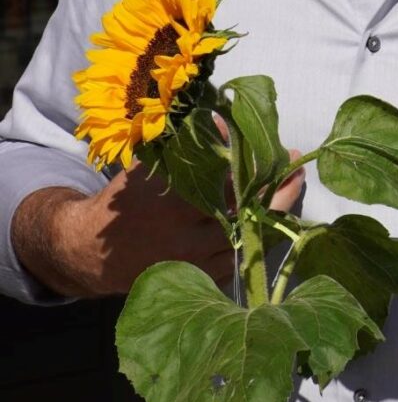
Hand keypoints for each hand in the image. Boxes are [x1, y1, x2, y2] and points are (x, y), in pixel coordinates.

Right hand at [12, 155, 304, 297]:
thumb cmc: (127, 201)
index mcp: (174, 205)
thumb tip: (225, 121)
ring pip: (250, 238)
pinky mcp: (201, 280)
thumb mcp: (150, 167)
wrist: (97, 252)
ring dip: (276, 212)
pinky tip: (273, 216)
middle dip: (278, 189)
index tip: (280, 150)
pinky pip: (241, 259)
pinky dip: (259, 237)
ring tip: (292, 186)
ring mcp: (197, 263)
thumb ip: (187, 148)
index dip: (258, 167)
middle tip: (296, 167)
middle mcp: (188, 237)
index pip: (229, 184)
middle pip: (248, 212)